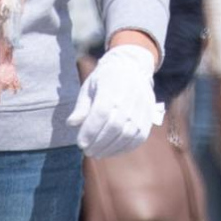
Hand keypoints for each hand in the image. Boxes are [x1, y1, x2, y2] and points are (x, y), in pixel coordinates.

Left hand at [68, 43, 162, 158]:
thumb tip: (72, 123)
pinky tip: (113, 151)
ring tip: (98, 153)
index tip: (81, 143)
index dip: (90, 130)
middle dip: (99, 142)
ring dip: (111, 148)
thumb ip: (82, 106)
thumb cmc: (105, 79)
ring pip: (127, 134)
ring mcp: (141, 107)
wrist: (132, 67)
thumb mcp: (89, 87)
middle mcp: (129, 97)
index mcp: (111, 87)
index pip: (101, 112)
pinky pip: (139, 137)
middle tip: (88, 151)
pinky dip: (125, 148)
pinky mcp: (148, 116)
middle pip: (114, 126)